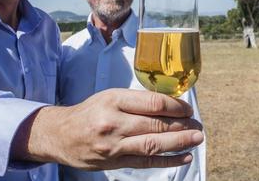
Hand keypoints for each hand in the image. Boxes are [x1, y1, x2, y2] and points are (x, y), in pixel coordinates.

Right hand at [12, 88, 203, 169]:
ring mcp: (113, 145)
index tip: (188, 109)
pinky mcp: (114, 162)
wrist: (60, 135)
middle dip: (182, 125)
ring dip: (179, 142)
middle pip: (155, 124)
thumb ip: (136, 101)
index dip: (175, 106)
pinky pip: (145, 162)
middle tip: (198, 126)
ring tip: (196, 139)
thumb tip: (170, 105)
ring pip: (152, 144)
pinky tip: (183, 157)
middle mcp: (113, 122)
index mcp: (113, 100)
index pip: (152, 103)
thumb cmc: (89, 112)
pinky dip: (166, 160)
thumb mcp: (109, 96)